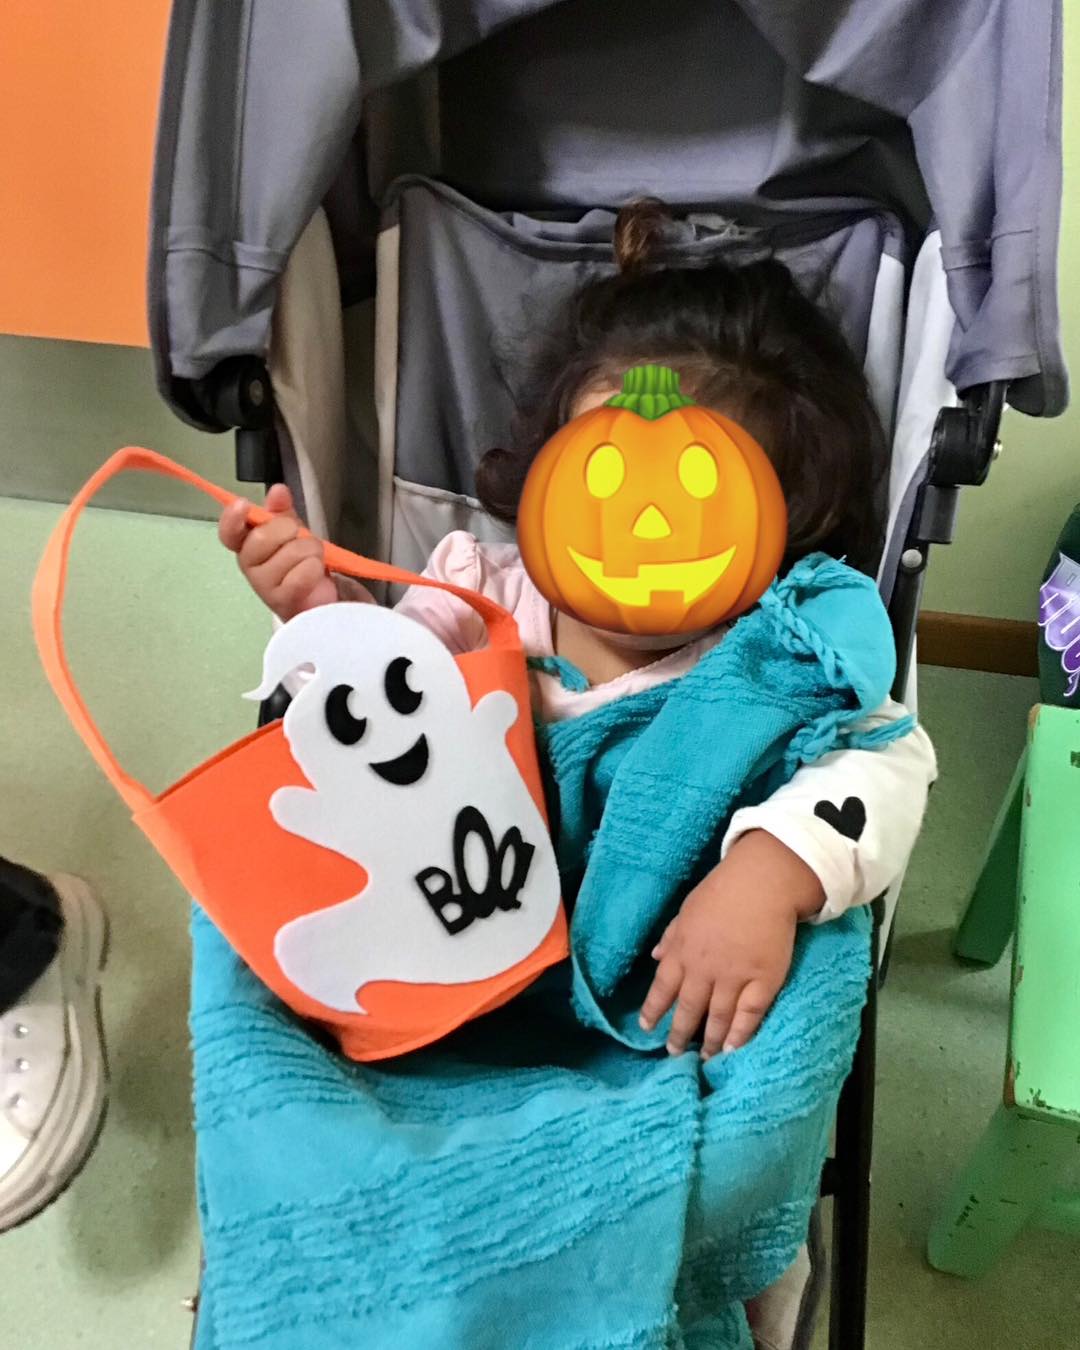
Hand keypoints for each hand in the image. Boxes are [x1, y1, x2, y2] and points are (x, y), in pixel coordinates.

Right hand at [218, 484, 338, 620]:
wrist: (317, 596)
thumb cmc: (298, 561)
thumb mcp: (291, 530)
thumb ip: (282, 510)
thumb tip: (278, 490)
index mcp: (247, 544)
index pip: (229, 533)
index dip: (232, 519)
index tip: (243, 504)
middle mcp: (250, 566)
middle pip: (262, 537)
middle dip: (290, 531)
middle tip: (300, 539)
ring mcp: (264, 587)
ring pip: (291, 553)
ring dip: (310, 551)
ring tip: (311, 560)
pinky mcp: (283, 602)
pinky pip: (303, 574)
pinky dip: (315, 569)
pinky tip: (314, 573)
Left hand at [639, 831, 824, 1057]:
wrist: (763, 882)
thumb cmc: (722, 892)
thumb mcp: (687, 910)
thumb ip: (671, 937)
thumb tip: (655, 958)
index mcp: (683, 950)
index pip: (662, 988)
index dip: (653, 1010)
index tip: (646, 1029)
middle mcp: (704, 968)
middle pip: (688, 1009)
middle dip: (679, 1034)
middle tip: (673, 1053)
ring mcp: (734, 976)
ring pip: (717, 1017)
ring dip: (708, 1041)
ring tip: (704, 1060)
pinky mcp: (764, 980)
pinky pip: (749, 1014)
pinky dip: (739, 1034)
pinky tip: (732, 1050)